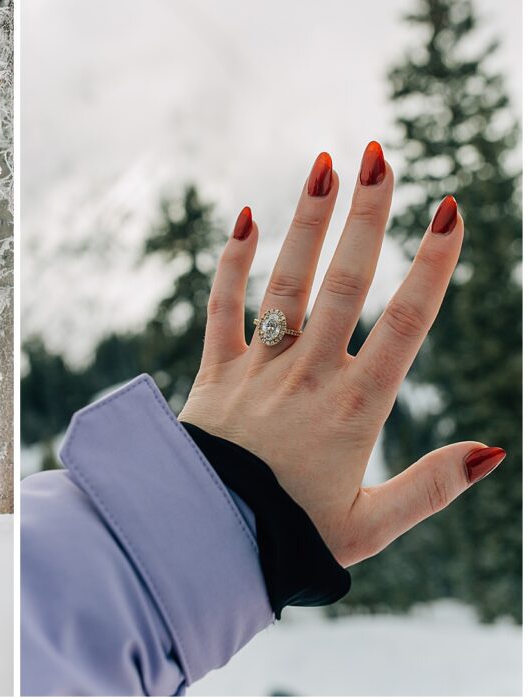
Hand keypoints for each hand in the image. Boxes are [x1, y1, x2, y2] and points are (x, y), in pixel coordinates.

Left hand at [178, 144, 504, 567]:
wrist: (205, 540)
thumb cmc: (292, 536)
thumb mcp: (371, 524)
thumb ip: (430, 487)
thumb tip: (491, 450)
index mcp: (355, 409)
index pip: (404, 324)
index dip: (432, 266)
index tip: (452, 211)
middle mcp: (308, 377)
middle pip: (345, 285)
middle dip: (367, 219)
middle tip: (381, 157)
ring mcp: (258, 369)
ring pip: (286, 285)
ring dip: (307, 224)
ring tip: (325, 165)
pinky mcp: (216, 372)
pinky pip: (222, 308)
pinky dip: (231, 264)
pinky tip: (245, 217)